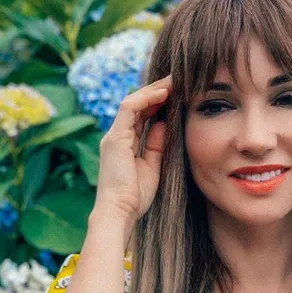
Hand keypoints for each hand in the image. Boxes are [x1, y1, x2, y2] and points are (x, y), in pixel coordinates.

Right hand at [93, 75, 171, 225]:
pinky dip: (146, 99)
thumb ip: (157, 144)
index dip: (158, 103)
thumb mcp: (153, 165)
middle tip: (177, 80)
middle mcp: (117, 136)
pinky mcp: (115, 138)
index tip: (177, 94)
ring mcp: (114, 136)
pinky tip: (163, 93)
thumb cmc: (136, 196)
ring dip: (153, 90)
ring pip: (133, 102)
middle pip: (137, 105)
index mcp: (125, 144)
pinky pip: (129, 109)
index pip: (141, 115)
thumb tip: (166, 124)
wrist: (121, 212)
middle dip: (157, 91)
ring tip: (173, 81)